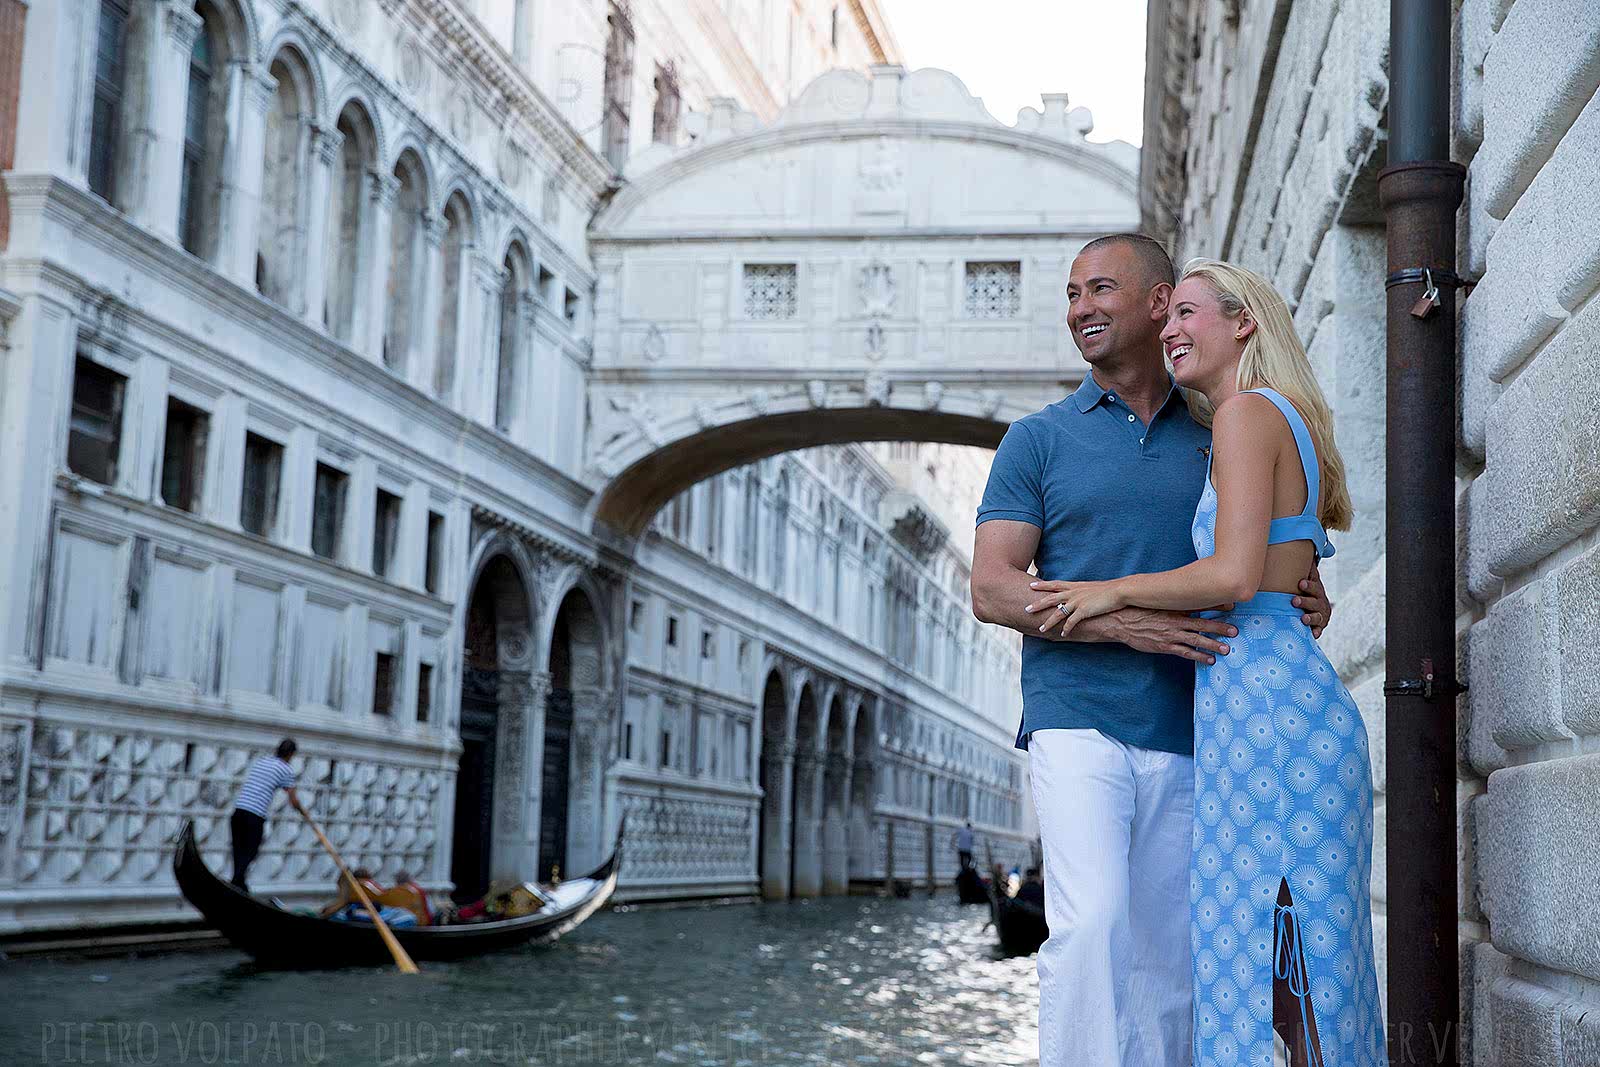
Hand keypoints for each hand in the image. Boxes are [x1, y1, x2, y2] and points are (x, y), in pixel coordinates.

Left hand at [1025, 579, 1127, 637]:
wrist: (1120, 591)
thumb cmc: (1109, 590)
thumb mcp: (1092, 588)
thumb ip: (1083, 591)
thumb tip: (1079, 595)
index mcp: (1075, 586)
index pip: (1055, 584)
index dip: (1042, 585)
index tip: (1031, 585)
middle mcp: (1074, 593)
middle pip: (1051, 598)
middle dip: (1038, 604)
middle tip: (1026, 609)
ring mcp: (1078, 602)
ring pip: (1058, 612)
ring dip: (1049, 621)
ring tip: (1041, 628)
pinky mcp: (1084, 611)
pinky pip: (1071, 622)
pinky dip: (1066, 628)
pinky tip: (1062, 634)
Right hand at [1107, 607, 1236, 663]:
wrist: (1121, 622)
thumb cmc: (1138, 611)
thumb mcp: (1156, 601)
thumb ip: (1171, 600)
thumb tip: (1186, 596)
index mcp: (1173, 607)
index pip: (1199, 604)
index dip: (1215, 604)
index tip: (1231, 605)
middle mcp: (1174, 620)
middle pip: (1202, 624)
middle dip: (1219, 627)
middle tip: (1234, 631)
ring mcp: (1170, 634)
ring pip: (1196, 640)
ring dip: (1212, 645)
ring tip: (1226, 649)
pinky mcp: (1165, 646)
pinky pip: (1185, 652)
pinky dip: (1198, 656)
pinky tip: (1209, 660)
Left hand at [1292, 564, 1331, 637]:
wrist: (1317, 612)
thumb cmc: (1307, 593)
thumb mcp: (1306, 581)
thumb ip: (1304, 570)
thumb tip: (1300, 546)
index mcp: (1316, 590)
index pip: (1314, 586)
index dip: (1308, 585)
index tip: (1300, 583)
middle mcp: (1320, 603)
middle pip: (1314, 601)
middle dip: (1305, 600)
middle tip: (1294, 600)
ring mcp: (1320, 616)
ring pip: (1316, 617)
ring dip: (1310, 617)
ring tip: (1302, 618)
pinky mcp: (1319, 628)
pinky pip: (1318, 631)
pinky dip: (1316, 632)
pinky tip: (1313, 634)